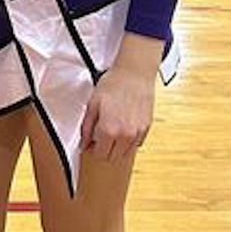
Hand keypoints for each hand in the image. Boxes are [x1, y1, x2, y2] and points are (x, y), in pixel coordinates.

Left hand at [81, 33, 161, 160]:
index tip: (91, 142)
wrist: (134, 74)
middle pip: (113, 157)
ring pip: (125, 153)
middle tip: (100, 137)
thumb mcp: (92, 105)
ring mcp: (137, 132)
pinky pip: (136, 144)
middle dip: (104, 150)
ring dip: (117, 147)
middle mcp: (125, 135)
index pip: (99, 154)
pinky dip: (128, 141)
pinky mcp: (146, 128)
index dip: (92, 149)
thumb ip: (86, 128)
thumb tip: (84, 144)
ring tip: (112, 130)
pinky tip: (123, 127)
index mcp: (109, 130)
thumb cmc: (113, 85)